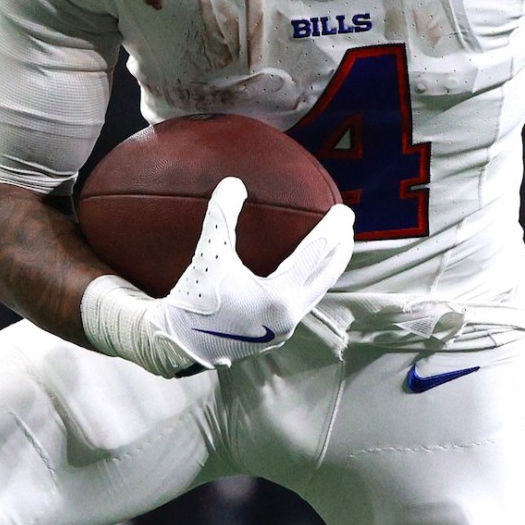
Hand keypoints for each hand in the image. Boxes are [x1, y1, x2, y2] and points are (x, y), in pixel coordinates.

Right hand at [86, 178, 356, 374]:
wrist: (177, 342)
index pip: (316, 255)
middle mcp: (289, 316)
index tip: (344, 210)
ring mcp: (284, 329)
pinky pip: (304, 302)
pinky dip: (312, 282)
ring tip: (335, 245)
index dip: (332, 230)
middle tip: (347, 222)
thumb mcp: (209, 254)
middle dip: (341, 248)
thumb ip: (222, 216)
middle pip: (327, 276)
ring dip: (328, 267)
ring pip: (318, 292)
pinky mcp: (276, 334)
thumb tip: (234, 182)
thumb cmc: (194, 298)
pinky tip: (307, 271)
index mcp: (279, 297)